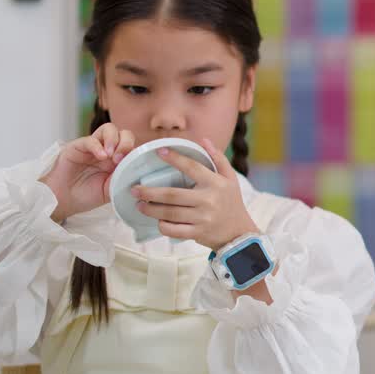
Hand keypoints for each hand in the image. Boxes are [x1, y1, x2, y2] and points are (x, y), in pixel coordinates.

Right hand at [42, 123, 135, 221]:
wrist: (64, 200)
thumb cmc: (88, 195)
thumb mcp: (111, 190)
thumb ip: (124, 180)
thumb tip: (140, 173)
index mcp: (119, 160)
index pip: (133, 146)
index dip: (136, 152)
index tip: (133, 165)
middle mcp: (108, 150)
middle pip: (124, 134)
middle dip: (127, 143)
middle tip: (121, 159)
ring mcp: (94, 147)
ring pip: (109, 129)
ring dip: (114, 140)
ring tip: (112, 156)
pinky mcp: (78, 146)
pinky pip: (90, 139)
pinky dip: (98, 146)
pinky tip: (101, 157)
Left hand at [131, 138, 256, 250]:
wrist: (239, 233)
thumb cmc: (232, 202)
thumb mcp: (230, 179)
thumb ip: (218, 158)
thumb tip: (204, 140)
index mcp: (215, 183)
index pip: (192, 167)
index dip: (175, 158)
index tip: (158, 152)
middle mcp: (208, 200)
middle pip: (172, 195)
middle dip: (150, 192)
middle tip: (135, 189)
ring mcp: (203, 218)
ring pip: (170, 213)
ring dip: (151, 209)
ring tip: (139, 205)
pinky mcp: (198, 233)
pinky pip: (174, 230)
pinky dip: (162, 225)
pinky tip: (156, 220)